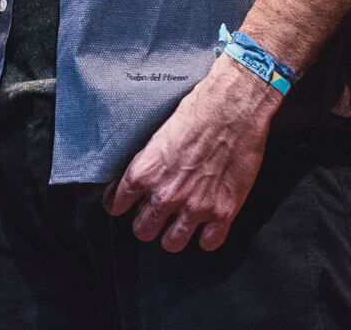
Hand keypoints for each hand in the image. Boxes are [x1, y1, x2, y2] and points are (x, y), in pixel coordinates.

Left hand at [102, 53, 278, 251]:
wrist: (234, 106)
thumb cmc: (197, 111)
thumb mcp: (159, 135)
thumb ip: (147, 164)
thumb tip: (140, 181)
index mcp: (145, 172)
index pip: (116, 205)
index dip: (121, 204)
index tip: (125, 204)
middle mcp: (166, 195)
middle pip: (142, 231)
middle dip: (147, 223)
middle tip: (155, 214)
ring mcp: (195, 207)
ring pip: (172, 243)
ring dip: (173, 234)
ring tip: (179, 223)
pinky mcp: (223, 212)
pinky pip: (209, 243)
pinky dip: (207, 236)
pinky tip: (207, 225)